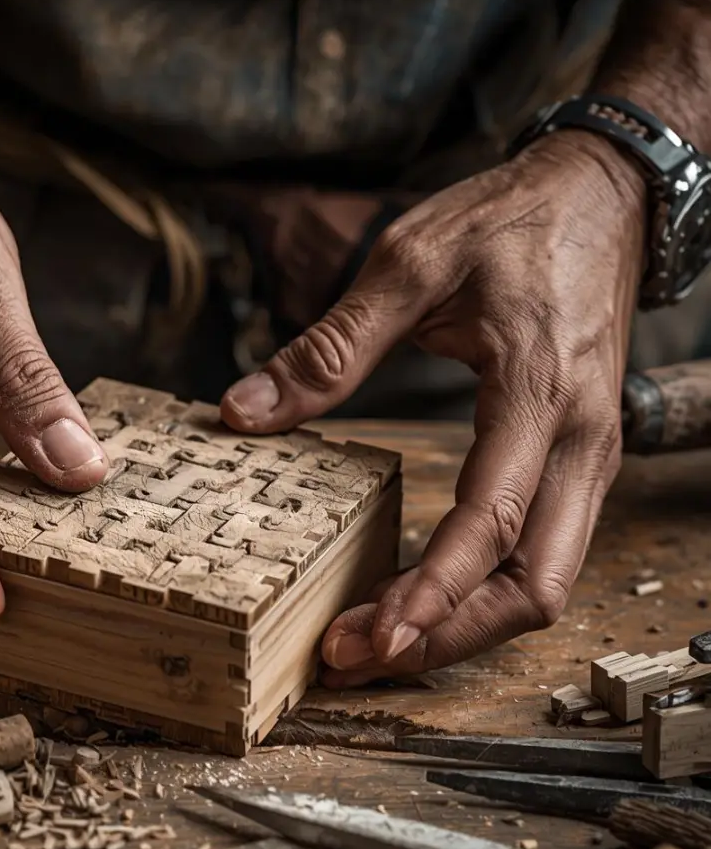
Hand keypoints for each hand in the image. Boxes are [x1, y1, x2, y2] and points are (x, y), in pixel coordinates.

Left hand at [220, 131, 644, 682]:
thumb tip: (244, 409)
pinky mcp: (577, 459)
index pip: (493, 520)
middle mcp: (580, 441)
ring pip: (544, 579)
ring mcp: (588, 456)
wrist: (603, 192)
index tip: (371, 637)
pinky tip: (419, 596)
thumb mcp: (411, 263)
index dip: (433, 591)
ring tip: (374, 641)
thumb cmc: (513, 219)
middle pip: (537, 583)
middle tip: (356, 655)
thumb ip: (329, 346)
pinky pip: (541, 550)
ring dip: (464, 623)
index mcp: (539, 391)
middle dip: (449, 634)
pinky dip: (482, 590)